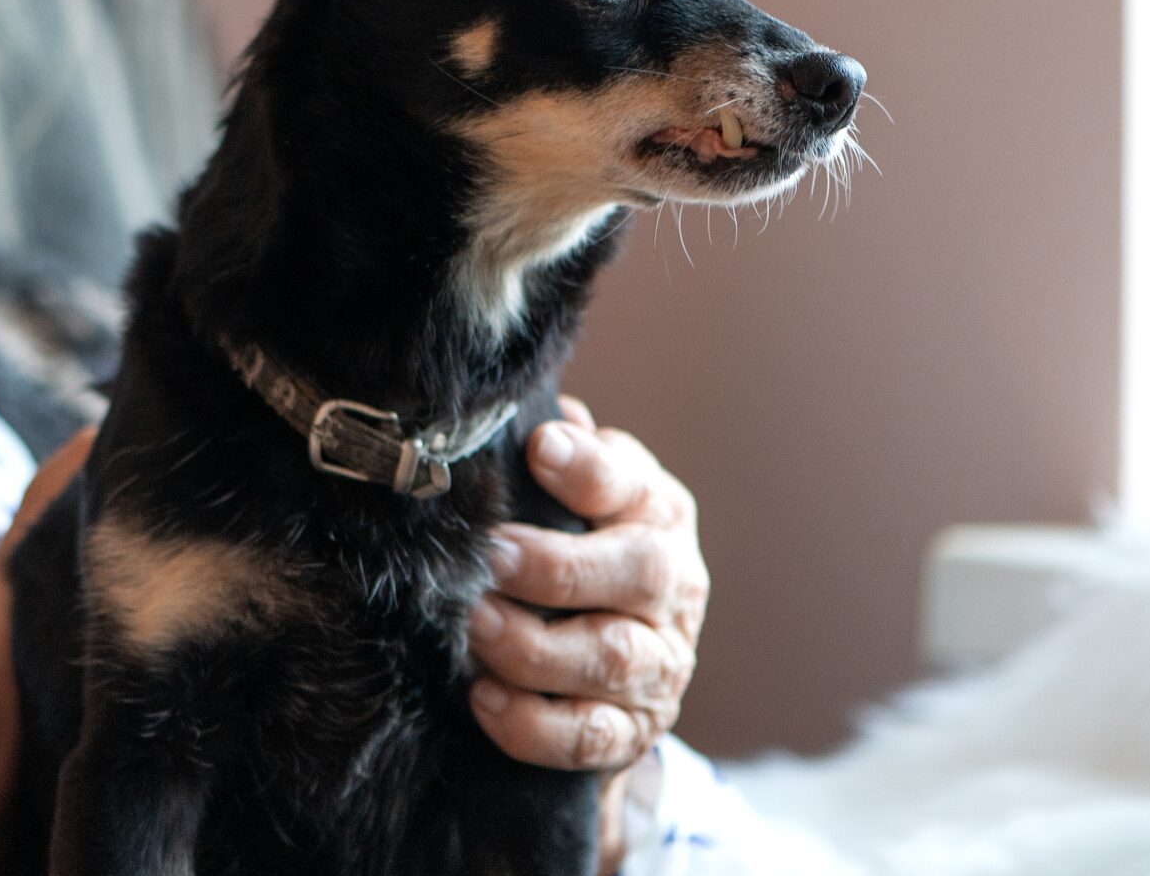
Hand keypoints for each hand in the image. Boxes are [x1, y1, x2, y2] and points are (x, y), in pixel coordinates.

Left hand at [466, 397, 707, 873]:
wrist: (625, 668)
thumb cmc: (587, 554)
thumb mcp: (582, 499)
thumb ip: (562, 459)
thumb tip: (540, 413)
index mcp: (658, 514)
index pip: (634, 485)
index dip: (589, 469)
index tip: (539, 450)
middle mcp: (674, 586)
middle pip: (637, 574)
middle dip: (557, 567)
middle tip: (490, 556)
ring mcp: (660, 664)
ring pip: (611, 659)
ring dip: (535, 645)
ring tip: (475, 624)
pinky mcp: (633, 730)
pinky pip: (589, 735)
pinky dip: (532, 722)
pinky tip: (483, 697)